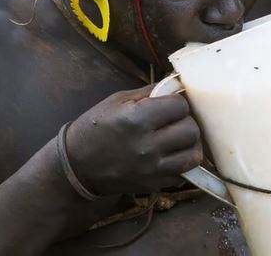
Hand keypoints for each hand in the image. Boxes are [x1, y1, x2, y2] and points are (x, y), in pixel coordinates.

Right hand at [66, 85, 202, 194]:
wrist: (77, 165)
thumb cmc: (97, 127)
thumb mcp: (118, 100)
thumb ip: (150, 92)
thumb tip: (177, 85)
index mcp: (137, 118)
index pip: (180, 106)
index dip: (177, 102)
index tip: (169, 105)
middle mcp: (147, 145)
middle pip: (191, 130)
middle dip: (185, 121)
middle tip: (174, 121)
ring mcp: (152, 169)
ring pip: (194, 155)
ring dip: (189, 144)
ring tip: (177, 138)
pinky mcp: (154, 185)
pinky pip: (184, 174)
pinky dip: (181, 163)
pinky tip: (170, 155)